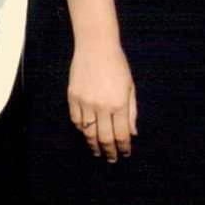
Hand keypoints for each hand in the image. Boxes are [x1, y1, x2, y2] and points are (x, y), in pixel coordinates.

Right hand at [68, 43, 136, 160]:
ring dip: (93, 144)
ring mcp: (85, 102)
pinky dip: (81, 129)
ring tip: (97, 150)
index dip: (123, 148)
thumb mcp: (130, 87)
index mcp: (119, 104)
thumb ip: (131, 112)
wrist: (95, 46)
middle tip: (111, 158)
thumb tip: (132, 133)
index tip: (125, 154)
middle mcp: (101, 106)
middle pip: (104, 138)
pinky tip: (86, 132)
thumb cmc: (118, 65)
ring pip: (88, 132)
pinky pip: (76, 120)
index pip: (121, 135)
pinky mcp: (73, 97)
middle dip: (109, 151)